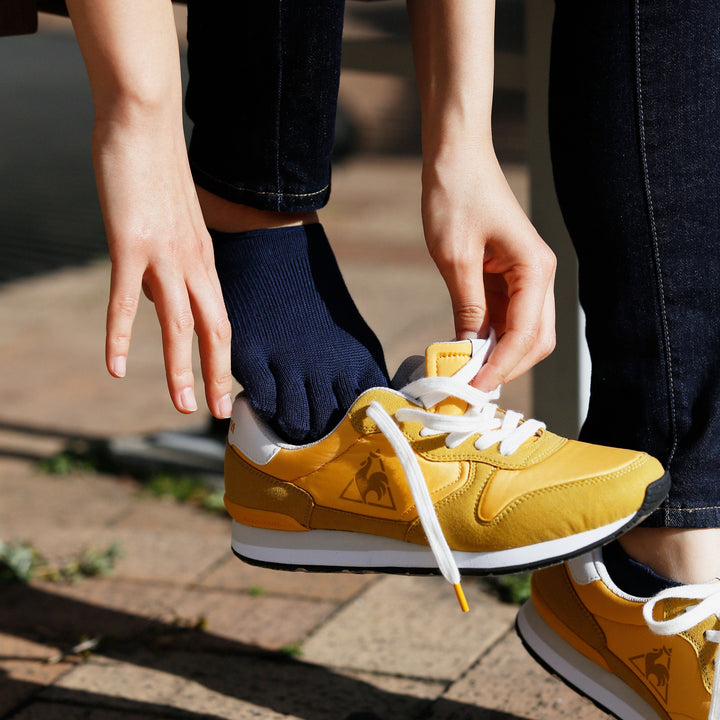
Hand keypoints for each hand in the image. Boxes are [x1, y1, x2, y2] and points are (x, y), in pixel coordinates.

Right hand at [95, 116, 232, 418]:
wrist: (145, 123)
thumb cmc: (157, 171)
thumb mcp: (172, 226)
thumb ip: (170, 264)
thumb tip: (158, 299)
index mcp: (205, 259)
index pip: (222, 318)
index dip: (226, 358)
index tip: (227, 389)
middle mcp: (194, 263)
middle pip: (215, 330)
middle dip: (218, 375)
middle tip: (218, 412)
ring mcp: (165, 255)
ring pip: (180, 324)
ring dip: (182, 369)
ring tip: (184, 406)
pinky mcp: (131, 244)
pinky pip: (125, 300)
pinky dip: (121, 337)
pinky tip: (117, 368)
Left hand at [422, 148, 555, 390]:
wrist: (456, 157)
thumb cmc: (456, 195)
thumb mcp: (455, 256)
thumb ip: (467, 306)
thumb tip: (469, 352)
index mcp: (536, 269)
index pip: (526, 335)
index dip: (499, 368)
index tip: (471, 390)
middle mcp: (540, 277)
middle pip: (535, 341)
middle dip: (505, 368)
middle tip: (469, 390)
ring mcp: (526, 278)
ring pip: (523, 334)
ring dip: (498, 357)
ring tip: (465, 377)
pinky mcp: (508, 278)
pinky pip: (505, 318)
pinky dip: (489, 339)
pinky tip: (466, 352)